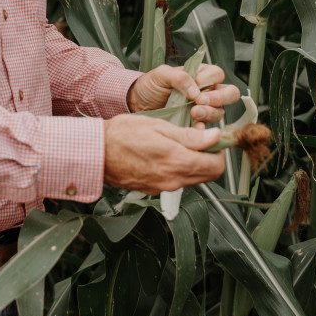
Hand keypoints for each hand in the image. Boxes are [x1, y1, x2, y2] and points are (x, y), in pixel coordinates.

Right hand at [104, 114, 225, 192]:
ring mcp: (162, 187)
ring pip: (193, 179)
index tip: (213, 138)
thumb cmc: (121, 136)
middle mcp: (172, 180)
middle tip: (199, 139)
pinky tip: (166, 154)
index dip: (219, 151)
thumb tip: (214, 137)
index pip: (216, 166)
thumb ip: (189, 136)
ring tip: (180, 144)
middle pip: (208, 175)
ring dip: (194, 163)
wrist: (96, 153)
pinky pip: (176, 181)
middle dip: (209, 157)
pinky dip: (179, 169)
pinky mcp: (153, 189)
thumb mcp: (159, 126)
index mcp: (177, 162)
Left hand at [126, 63, 240, 127]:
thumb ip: (179, 76)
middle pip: (229, 94)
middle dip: (219, 98)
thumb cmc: (151, 86)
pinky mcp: (195, 125)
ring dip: (210, 113)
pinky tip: (194, 127)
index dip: (209, 79)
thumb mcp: (161, 74)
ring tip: (194, 113)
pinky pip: (207, 129)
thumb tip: (194, 88)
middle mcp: (206, 92)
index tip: (196, 84)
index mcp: (200, 75)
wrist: (137, 103)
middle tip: (201, 100)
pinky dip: (203, 129)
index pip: (217, 74)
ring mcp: (203, 109)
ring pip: (220, 112)